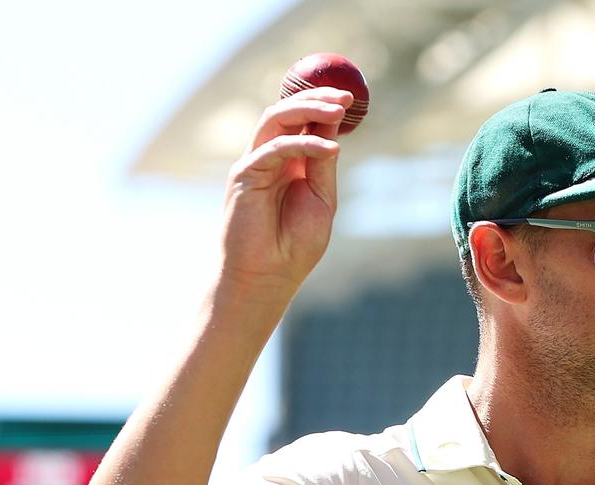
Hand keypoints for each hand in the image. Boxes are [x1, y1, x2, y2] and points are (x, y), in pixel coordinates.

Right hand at [218, 87, 353, 293]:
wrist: (268, 276)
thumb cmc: (295, 244)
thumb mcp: (321, 197)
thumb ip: (323, 164)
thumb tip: (334, 127)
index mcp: (289, 162)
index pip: (302, 121)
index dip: (323, 104)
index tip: (350, 97)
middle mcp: (269, 157)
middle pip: (287, 112)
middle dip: (316, 98)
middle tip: (345, 97)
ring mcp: (254, 163)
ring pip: (275, 119)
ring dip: (307, 110)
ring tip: (338, 111)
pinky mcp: (244, 175)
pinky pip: (273, 149)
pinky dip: (303, 144)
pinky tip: (331, 150)